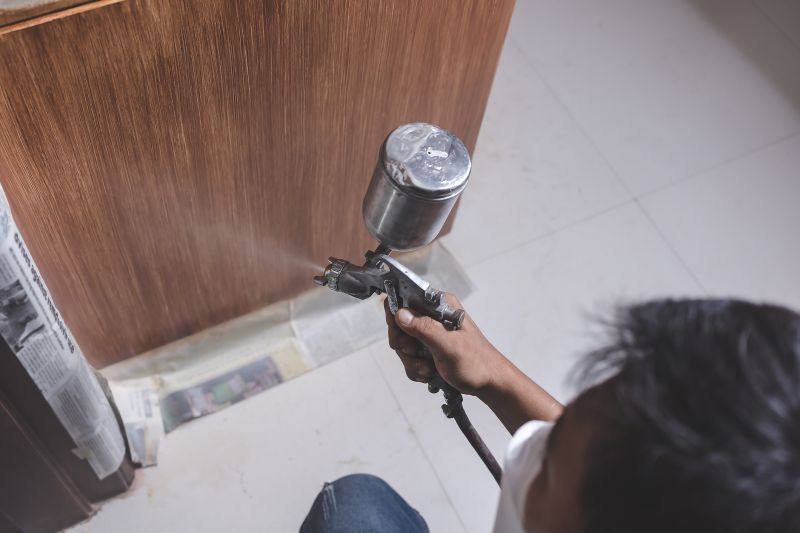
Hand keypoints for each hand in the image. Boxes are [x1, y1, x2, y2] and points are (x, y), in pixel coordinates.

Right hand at [383, 294, 508, 394]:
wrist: (489, 383)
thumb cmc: (476, 363)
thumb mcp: (449, 346)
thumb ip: (424, 328)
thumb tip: (400, 313)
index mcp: (440, 305)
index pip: (405, 298)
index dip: (397, 316)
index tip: (403, 336)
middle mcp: (433, 315)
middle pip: (398, 324)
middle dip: (405, 346)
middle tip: (417, 354)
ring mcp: (430, 333)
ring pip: (402, 344)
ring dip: (412, 361)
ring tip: (429, 369)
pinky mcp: (428, 348)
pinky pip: (409, 357)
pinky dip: (416, 368)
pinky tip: (430, 373)